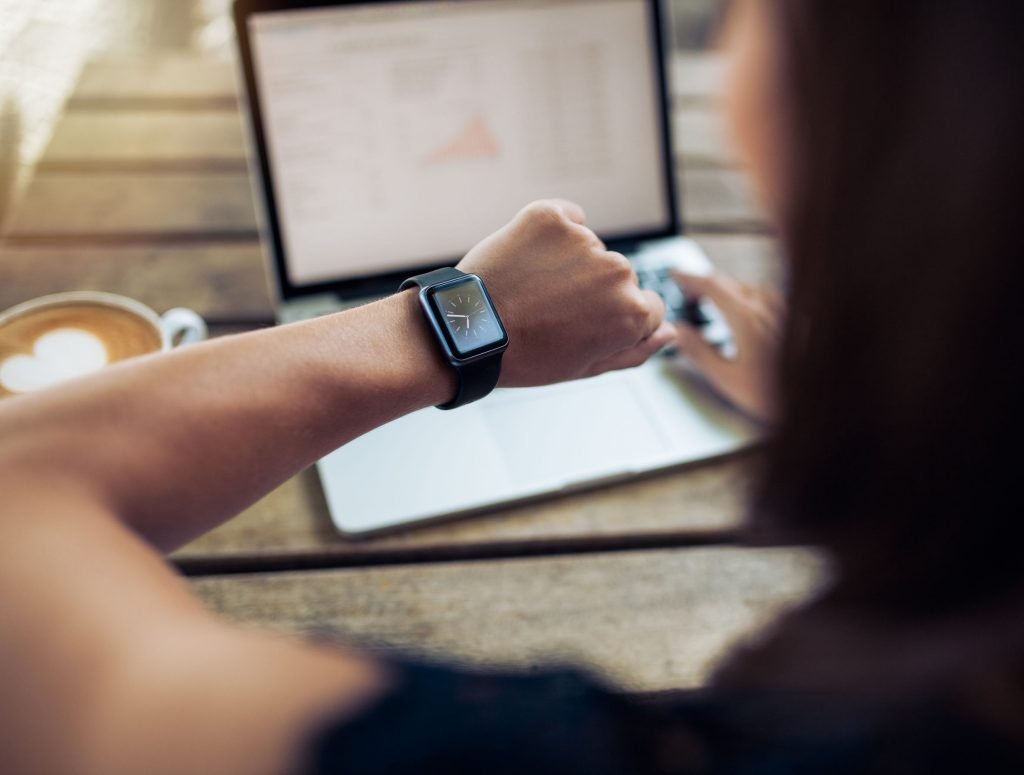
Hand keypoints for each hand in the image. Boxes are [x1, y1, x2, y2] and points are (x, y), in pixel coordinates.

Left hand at [458, 200, 673, 387]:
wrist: (466, 330)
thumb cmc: (525, 356)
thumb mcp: (586, 367)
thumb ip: (636, 350)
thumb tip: (669, 333)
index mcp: (632, 313)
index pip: (648, 306)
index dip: (614, 319)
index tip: (582, 324)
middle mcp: (617, 272)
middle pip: (619, 277)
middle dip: (593, 290)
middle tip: (550, 311)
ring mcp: (585, 241)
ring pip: (590, 249)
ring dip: (569, 263)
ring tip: (532, 289)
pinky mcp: (551, 216)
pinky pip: (567, 217)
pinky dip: (553, 232)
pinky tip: (529, 258)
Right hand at [673, 272, 782, 422]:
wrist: (814, 399)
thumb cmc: (773, 394)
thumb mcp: (726, 377)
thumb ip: (699, 351)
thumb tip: (680, 331)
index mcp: (746, 318)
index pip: (712, 286)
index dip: (691, 278)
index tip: (676, 276)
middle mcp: (766, 308)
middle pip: (730, 283)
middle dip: (706, 283)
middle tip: (689, 293)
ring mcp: (783, 311)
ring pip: (748, 287)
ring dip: (727, 289)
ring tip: (714, 301)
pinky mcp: (794, 318)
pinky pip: (765, 296)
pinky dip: (746, 296)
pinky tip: (746, 310)